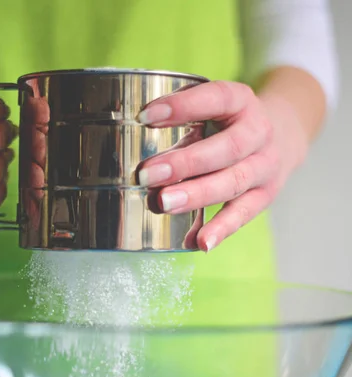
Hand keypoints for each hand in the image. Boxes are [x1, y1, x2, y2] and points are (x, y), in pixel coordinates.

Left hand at [137, 80, 307, 250]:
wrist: (284, 135)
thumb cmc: (228, 122)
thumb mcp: (213, 106)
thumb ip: (180, 116)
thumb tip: (128, 136)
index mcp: (242, 101)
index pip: (216, 99)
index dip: (183, 106)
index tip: (145, 116)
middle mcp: (259, 133)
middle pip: (226, 149)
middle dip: (184, 163)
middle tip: (147, 174)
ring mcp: (265, 166)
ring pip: (233, 182)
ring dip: (196, 195)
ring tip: (164, 203)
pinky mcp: (265, 195)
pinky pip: (244, 214)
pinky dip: (222, 229)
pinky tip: (200, 242)